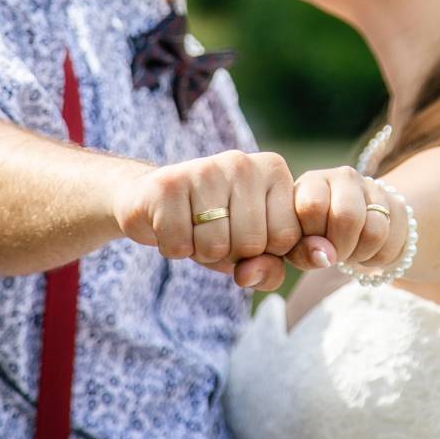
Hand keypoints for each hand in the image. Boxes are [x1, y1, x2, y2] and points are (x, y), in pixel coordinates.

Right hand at [113, 150, 310, 289]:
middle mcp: (243, 162)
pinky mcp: (167, 184)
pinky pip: (180, 246)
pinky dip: (173, 248)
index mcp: (274, 170)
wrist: (152, 199)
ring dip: (200, 252)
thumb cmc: (213, 226)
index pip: (288, 237)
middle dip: (231, 253)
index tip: (245, 232)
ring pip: (215, 246)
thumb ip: (271, 269)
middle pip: (252, 244)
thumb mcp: (252, 249)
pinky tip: (171, 225)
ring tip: (193, 228)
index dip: (264, 251)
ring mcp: (205, 168)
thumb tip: (250, 275)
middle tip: (215, 231)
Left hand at [291, 166, 409, 271]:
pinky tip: (365, 250)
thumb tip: (324, 257)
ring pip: (375, 232)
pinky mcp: (398, 206)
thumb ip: (302, 252)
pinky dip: (376, 259)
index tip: (312, 243)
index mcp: (313, 181)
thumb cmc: (313, 235)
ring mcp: (375, 189)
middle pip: (348, 217)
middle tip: (334, 254)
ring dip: (359, 254)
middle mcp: (345, 177)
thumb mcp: (298, 244)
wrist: (347, 227)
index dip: (313, 235)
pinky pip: (391, 245)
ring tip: (350, 251)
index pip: (313, 206)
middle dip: (340, 248)